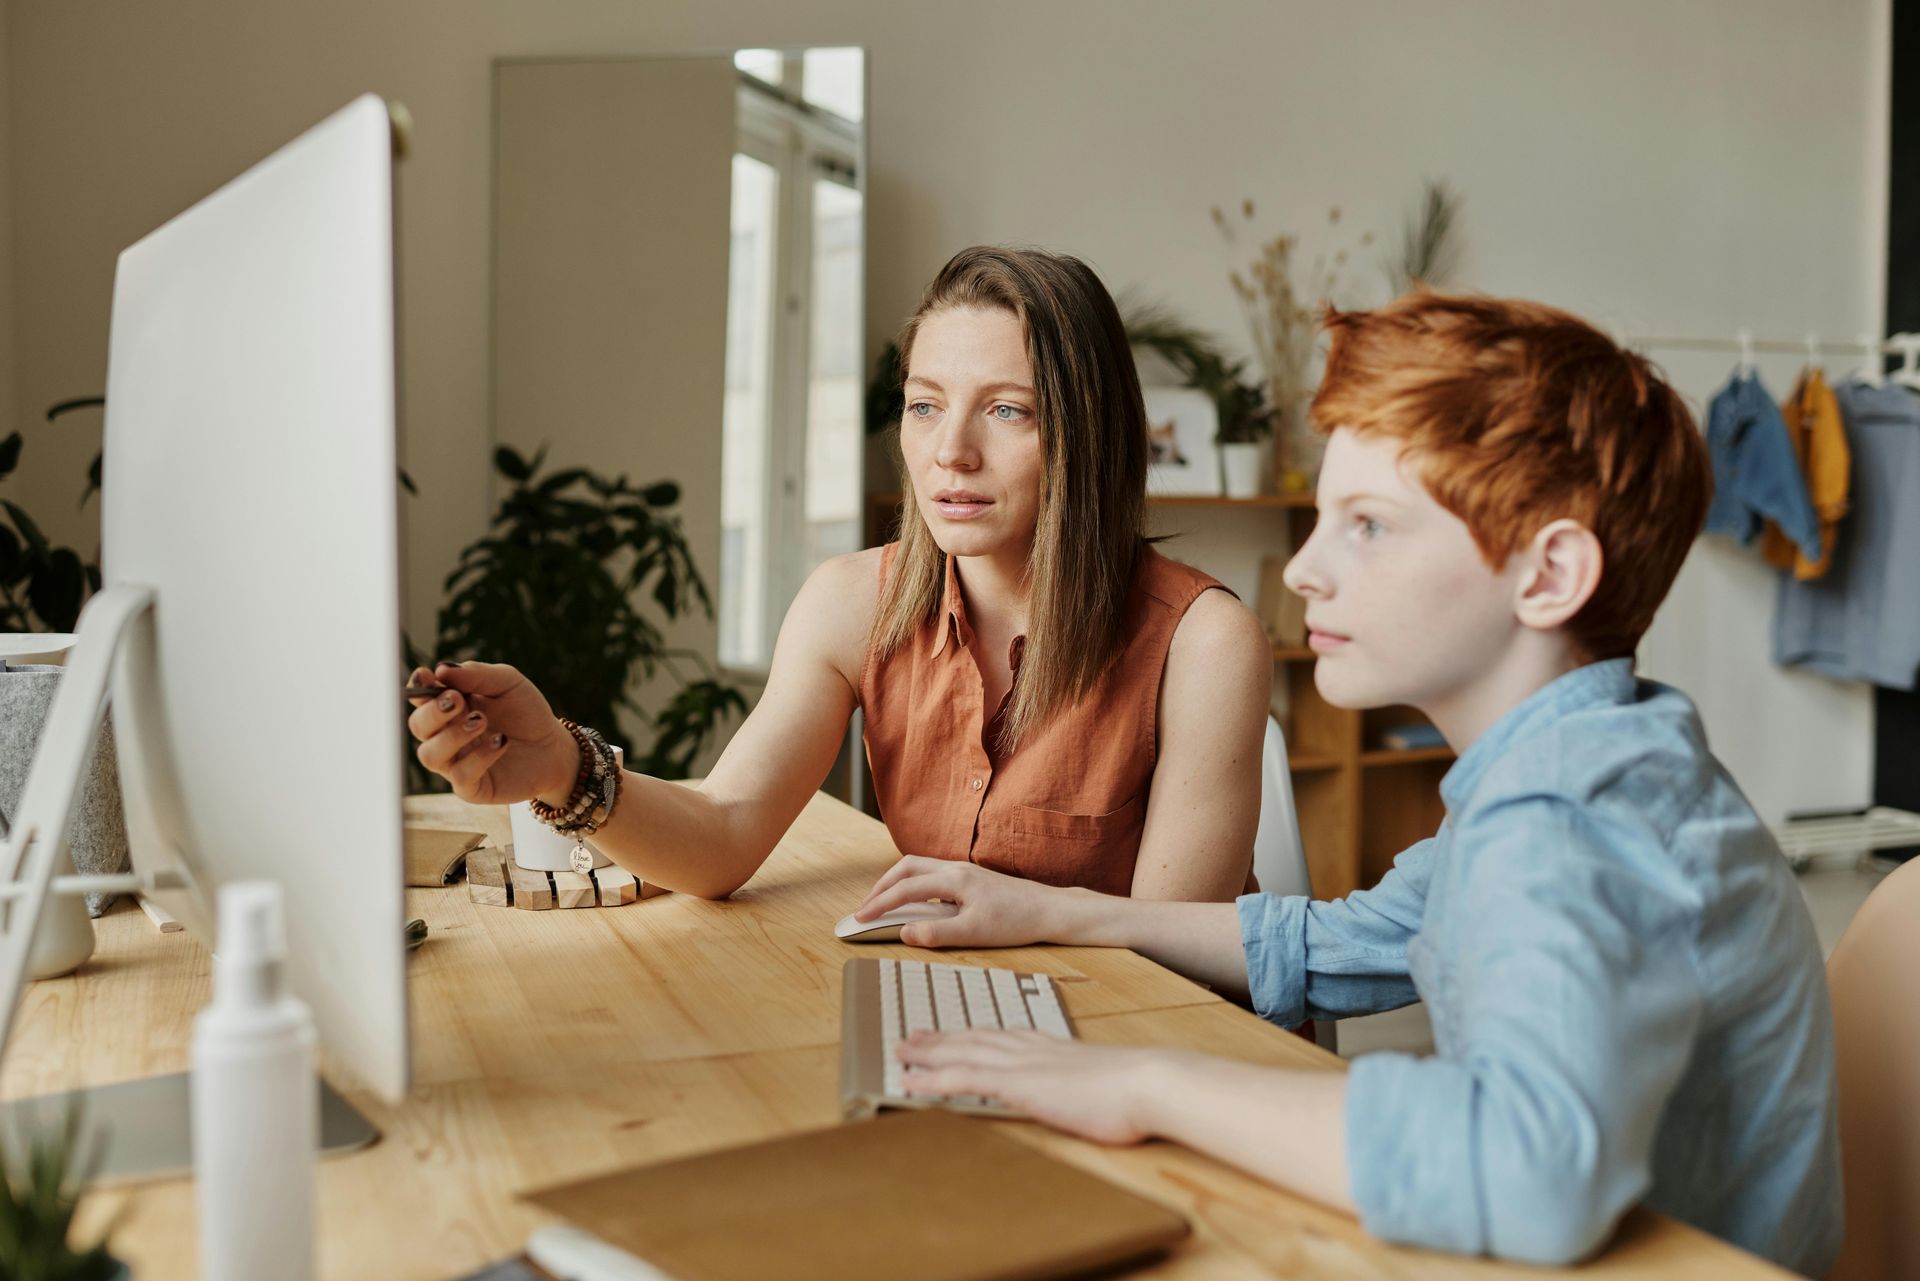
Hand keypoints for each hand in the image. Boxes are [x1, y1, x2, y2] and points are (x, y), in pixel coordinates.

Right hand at [404, 661, 577, 804]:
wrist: (553, 746)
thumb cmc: (526, 712)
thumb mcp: (507, 683)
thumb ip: (476, 674)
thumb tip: (441, 669)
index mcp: (449, 707)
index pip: (420, 697)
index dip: (417, 687)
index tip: (427, 677)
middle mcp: (445, 736)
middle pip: (417, 726)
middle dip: (432, 712)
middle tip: (458, 700)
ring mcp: (455, 763)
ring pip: (430, 755)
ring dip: (452, 736)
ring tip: (482, 721)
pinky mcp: (472, 787)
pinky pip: (460, 776)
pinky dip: (479, 757)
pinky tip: (501, 741)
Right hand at [853, 856, 1067, 947]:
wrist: (1049, 910)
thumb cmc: (1016, 922)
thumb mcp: (974, 934)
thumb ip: (936, 933)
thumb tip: (904, 932)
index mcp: (954, 880)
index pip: (905, 888)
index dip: (879, 903)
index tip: (860, 918)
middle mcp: (956, 869)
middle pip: (906, 867)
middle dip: (881, 886)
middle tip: (866, 907)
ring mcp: (964, 870)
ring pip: (919, 867)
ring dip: (897, 882)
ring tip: (884, 903)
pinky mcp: (972, 877)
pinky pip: (932, 873)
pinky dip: (914, 883)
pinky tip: (917, 902)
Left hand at [898, 1030, 1168, 1144]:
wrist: (1147, 1082)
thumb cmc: (1137, 1090)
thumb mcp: (1107, 1083)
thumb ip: (1089, 1084)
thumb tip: (1092, 1094)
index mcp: (1052, 1047)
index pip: (1002, 1036)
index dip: (973, 1035)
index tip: (955, 1033)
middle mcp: (1031, 1049)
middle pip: (975, 1038)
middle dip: (941, 1038)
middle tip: (912, 1036)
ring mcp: (1022, 1064)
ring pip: (961, 1053)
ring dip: (927, 1053)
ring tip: (901, 1051)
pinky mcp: (1017, 1084)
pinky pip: (963, 1079)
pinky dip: (932, 1080)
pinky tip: (910, 1082)